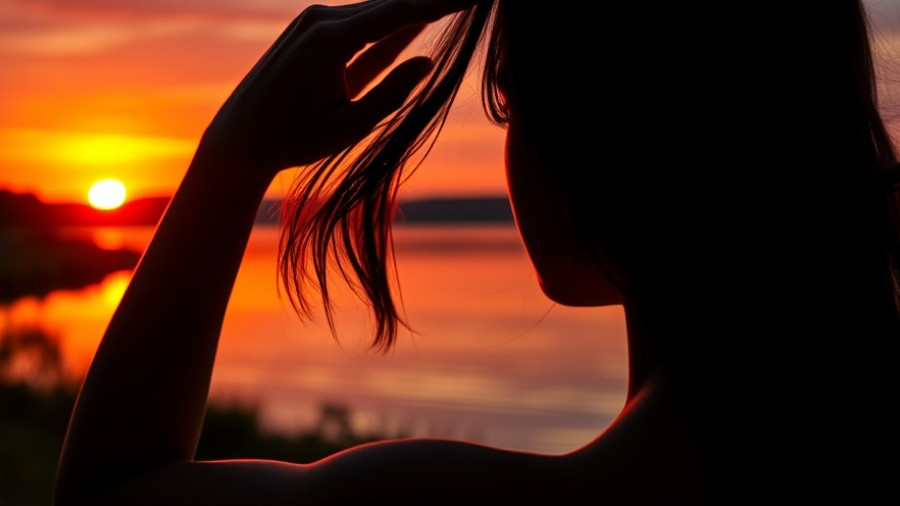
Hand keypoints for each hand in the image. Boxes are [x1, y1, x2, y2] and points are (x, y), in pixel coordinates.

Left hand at [200, 0, 477, 178]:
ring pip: (374, 11)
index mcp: (330, 40)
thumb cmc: (293, 139)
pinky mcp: (309, 31)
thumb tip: (428, 61)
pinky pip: (358, 22)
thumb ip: (393, 92)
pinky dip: (388, 21)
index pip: (398, 12)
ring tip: (451, 6)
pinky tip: (418, 16)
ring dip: (411, 9)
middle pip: (389, 4)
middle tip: (469, 0)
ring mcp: (311, 21)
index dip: (438, 3)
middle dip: (429, 1)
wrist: (240, 137)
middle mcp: (319, 20)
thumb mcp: (350, 125)